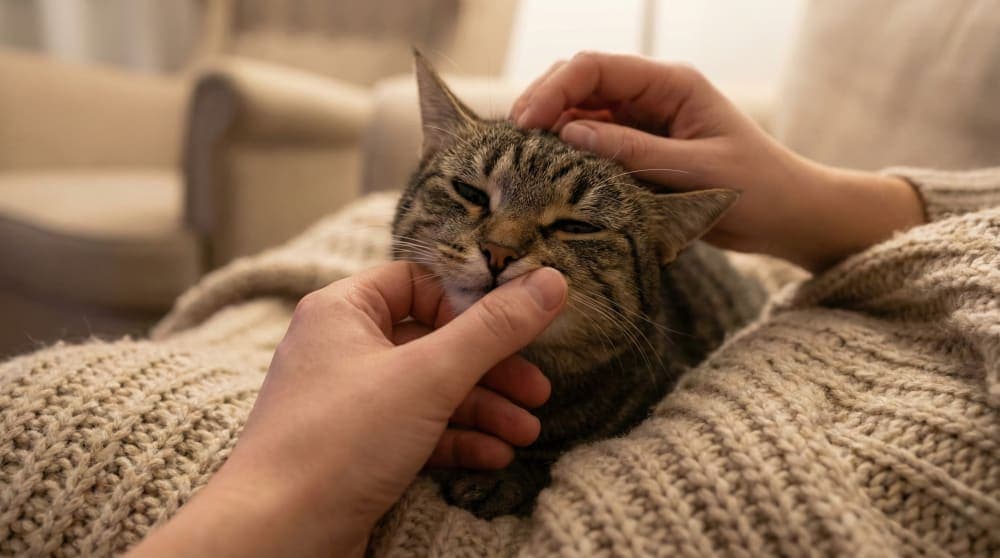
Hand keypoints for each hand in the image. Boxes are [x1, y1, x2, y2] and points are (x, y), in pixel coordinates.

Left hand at [129, 262, 567, 556]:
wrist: (276, 536)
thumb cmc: (337, 442)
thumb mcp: (429, 376)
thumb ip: (493, 329)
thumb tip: (551, 282)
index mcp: (343, 310)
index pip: (418, 281)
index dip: (468, 301)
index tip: (514, 324)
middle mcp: (342, 348)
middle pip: (434, 340)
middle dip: (491, 367)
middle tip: (537, 389)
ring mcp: (347, 401)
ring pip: (429, 390)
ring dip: (482, 409)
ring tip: (526, 432)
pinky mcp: (354, 448)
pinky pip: (415, 430)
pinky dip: (455, 439)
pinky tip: (494, 457)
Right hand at [511, 52, 924, 270]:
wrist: (789, 215)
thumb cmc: (757, 189)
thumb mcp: (695, 171)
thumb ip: (633, 151)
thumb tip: (570, 132)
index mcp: (672, 84)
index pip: (597, 67)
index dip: (554, 89)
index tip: (525, 123)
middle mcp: (653, 95)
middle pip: (580, 81)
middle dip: (543, 103)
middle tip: (512, 142)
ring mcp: (644, 120)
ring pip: (581, 111)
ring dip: (551, 129)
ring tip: (522, 158)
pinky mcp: (640, 148)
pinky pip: (593, 142)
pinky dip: (568, 153)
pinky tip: (550, 172)